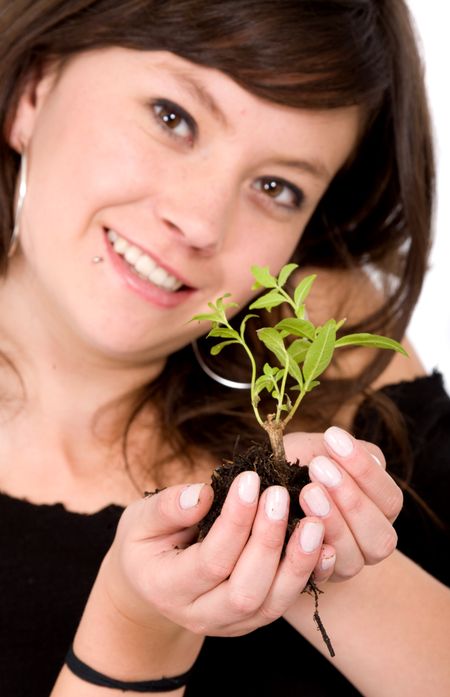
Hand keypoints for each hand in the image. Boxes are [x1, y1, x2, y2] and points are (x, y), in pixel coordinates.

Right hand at [102, 474, 326, 638]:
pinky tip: (325, 546)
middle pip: (245, 589)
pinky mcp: (253, 618)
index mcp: (167, 588)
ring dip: (297, 563)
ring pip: (271, 604)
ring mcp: (230, 623)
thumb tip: (204, 494)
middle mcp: (200, 614)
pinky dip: (308, 575)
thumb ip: (167, 508)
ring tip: (314, 523)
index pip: (211, 560)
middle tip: (281, 495)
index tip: (251, 479)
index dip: (235, 521)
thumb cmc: (146, 542)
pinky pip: (285, 603)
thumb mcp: (141, 520)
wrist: (150, 583)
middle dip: (268, 541)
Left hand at [284, 427, 402, 581]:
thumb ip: (336, 451)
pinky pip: (322, 576)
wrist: (257, 495)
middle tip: (319, 468)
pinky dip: (315, 557)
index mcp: (377, 509)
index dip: (365, 469)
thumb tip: (355, 452)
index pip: (389, 498)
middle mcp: (367, 541)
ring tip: (306, 492)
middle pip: (380, 536)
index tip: (333, 437)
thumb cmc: (291, 468)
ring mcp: (343, 564)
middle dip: (351, 499)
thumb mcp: (312, 450)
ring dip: (332, 522)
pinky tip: (302, 531)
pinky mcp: (313, 579)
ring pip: (354, 558)